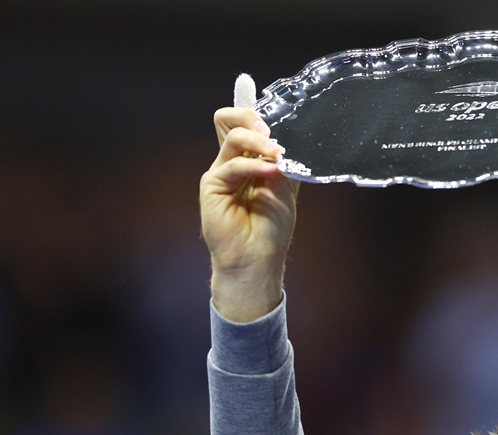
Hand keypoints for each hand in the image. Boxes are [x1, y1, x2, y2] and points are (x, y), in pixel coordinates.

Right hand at [199, 104, 298, 321]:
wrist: (258, 259)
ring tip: (277, 154)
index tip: (276, 114)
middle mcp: (232, 162)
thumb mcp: (285, 185)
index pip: (243, 124)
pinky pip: (233, 164)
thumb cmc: (272, 227)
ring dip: (259, 141)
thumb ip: (281, 159)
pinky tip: (270, 171)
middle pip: (229, 120)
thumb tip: (281, 135)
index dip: (254, 113)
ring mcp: (221, 171)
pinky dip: (253, 164)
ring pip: (232, 136)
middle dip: (252, 117)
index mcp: (249, 160)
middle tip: (272, 132)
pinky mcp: (212, 185)